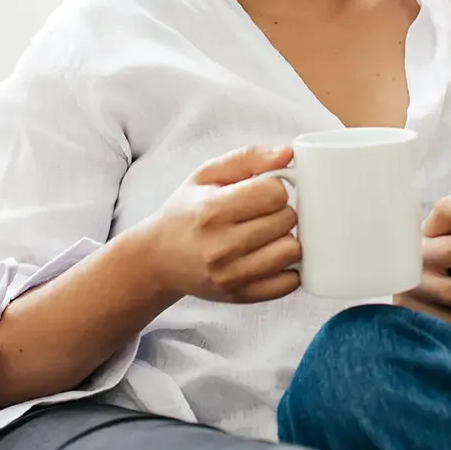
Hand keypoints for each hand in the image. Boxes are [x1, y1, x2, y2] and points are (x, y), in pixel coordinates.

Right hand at [140, 146, 301, 303]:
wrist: (158, 259)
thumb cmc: (186, 212)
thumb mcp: (207, 174)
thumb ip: (249, 158)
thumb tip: (288, 153)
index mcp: (212, 210)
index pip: (275, 193)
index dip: (275, 188)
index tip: (263, 192)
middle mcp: (221, 246)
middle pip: (287, 220)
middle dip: (282, 212)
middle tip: (264, 213)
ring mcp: (232, 275)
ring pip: (292, 251)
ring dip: (286, 239)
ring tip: (268, 235)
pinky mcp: (241, 296)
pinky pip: (289, 283)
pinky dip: (288, 269)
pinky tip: (271, 257)